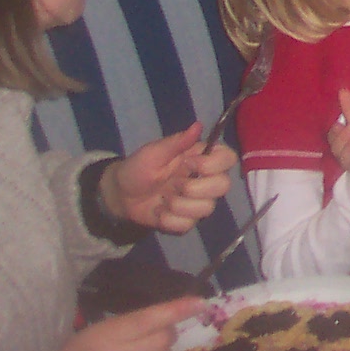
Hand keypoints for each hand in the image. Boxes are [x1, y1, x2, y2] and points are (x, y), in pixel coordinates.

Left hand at [104, 125, 236, 234]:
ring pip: (206, 208)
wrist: (120, 195)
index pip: (229, 159)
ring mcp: (198, 202)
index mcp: (202, 159)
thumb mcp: (154, 152)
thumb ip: (177, 142)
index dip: (213, 164)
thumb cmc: (139, 168)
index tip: (189, 163)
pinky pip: (188, 225)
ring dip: (178, 205)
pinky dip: (168, 220)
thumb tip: (198, 125)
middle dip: (194, 188)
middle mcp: (206, 180)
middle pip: (224, 186)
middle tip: (173, 184)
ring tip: (163, 199)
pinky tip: (159, 212)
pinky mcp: (187, 221)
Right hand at [328, 87, 349, 195]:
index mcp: (341, 141)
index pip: (332, 134)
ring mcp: (349, 162)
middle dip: (342, 135)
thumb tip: (342, 89)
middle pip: (335, 144)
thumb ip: (349, 109)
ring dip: (349, 144)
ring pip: (342, 155)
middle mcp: (342, 152)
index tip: (342, 119)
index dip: (336, 128)